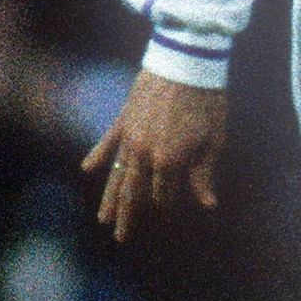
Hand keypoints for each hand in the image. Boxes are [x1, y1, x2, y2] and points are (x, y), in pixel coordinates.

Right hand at [82, 70, 226, 243]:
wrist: (187, 62)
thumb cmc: (207, 101)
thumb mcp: (213, 140)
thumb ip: (203, 174)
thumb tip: (207, 204)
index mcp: (169, 161)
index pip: (163, 194)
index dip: (166, 204)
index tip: (169, 214)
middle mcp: (144, 154)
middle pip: (133, 192)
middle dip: (128, 216)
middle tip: (121, 237)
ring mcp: (130, 138)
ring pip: (116, 175)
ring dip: (109, 198)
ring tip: (103, 219)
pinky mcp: (123, 120)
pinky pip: (106, 143)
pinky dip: (96, 156)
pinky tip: (87, 169)